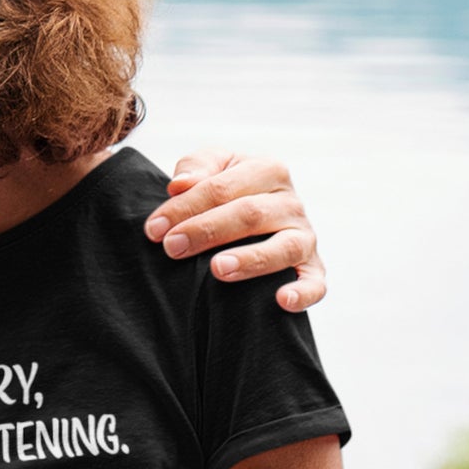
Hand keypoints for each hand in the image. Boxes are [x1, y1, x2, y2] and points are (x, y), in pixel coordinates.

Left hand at [143, 148, 325, 311]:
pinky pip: (314, 282)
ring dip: (251, 259)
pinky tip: (281, 301)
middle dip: (207, 231)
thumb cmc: (227, 188)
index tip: (155, 229)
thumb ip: (196, 167)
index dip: (185, 207)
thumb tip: (179, 185)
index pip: (222, 188)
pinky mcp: (312, 267)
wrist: (257, 210)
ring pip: (283, 247)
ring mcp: (304, 236)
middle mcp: (291, 203)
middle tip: (173, 247)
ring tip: (217, 268)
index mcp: (267, 170)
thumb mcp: (212, 167)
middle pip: (250, 214)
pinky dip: (303, 292)